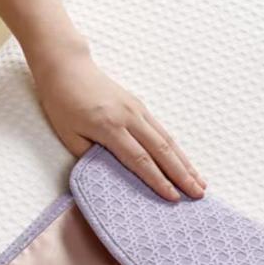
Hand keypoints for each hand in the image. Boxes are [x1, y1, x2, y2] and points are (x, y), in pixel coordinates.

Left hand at [33, 52, 206, 201]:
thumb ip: (91, 157)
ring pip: (167, 140)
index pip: (139, 159)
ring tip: (200, 182)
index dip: (158, 181)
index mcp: (109, 127)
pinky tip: (185, 162)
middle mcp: (129, 117)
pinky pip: (162, 131)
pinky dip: (177, 149)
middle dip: (182, 175)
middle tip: (198, 194)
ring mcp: (137, 110)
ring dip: (185, 163)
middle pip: (161, 151)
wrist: (67, 66)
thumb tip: (112, 176)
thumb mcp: (69, 135)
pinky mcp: (140, 106)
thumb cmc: (62, 102)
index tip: (173, 197)